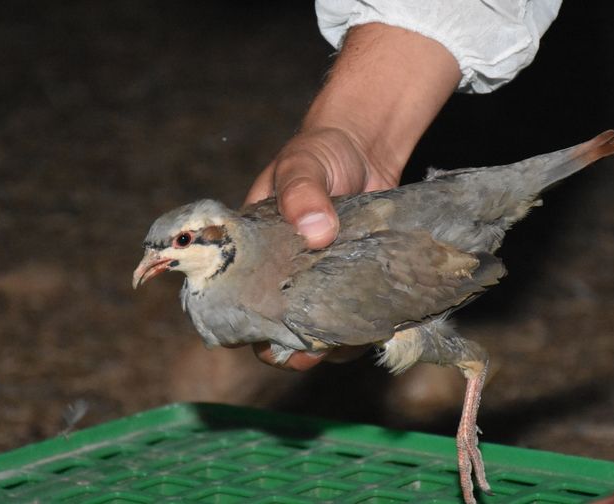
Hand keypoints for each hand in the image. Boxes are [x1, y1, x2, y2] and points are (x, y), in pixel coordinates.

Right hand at [245, 22, 461, 370]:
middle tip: (314, 347)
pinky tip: (379, 327)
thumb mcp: (303, 165)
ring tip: (351, 338)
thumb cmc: (320, 152)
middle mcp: (280, 277)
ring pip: (316, 333)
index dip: (244, 326)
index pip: (234, 302)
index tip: (267, 334)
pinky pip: (352, 321)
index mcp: (251, 254)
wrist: (366, 147)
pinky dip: (363, 331)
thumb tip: (317, 230)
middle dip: (292, 348)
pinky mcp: (352, 286)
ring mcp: (318, 285)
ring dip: (331, 344)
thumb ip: (303, 192)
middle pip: (274, 331)